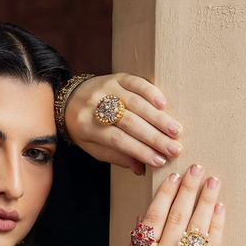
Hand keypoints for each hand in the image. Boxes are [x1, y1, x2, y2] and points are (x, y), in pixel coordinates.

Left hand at [64, 73, 182, 174]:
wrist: (70, 99)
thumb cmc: (85, 129)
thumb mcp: (93, 148)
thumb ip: (116, 157)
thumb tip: (140, 169)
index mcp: (88, 127)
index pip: (118, 141)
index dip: (140, 151)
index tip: (160, 161)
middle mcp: (96, 106)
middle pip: (130, 123)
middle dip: (154, 137)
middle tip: (174, 149)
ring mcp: (107, 88)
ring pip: (136, 103)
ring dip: (158, 118)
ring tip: (175, 131)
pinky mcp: (116, 76)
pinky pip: (136, 82)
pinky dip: (151, 92)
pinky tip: (163, 104)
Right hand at [114, 164, 224, 245]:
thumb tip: (141, 220)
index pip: (153, 218)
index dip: (165, 195)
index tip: (174, 177)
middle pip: (177, 217)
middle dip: (188, 189)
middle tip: (197, 169)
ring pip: (196, 228)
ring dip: (206, 201)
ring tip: (213, 182)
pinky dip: (215, 228)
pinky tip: (219, 211)